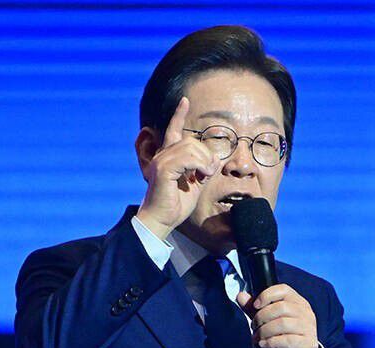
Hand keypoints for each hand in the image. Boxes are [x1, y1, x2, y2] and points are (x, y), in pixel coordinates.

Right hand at [137, 97, 219, 239]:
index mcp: (169, 157)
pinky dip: (199, 165)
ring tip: (204, 175)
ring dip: (204, 161)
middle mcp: (162, 155)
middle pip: (191, 141)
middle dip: (206, 154)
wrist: (162, 220)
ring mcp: (161, 161)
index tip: (185, 100)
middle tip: (208, 172)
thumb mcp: (195, 184)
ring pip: (190, 147)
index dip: (179, 115)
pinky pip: (187, 158)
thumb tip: (214, 159)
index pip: (173, 130)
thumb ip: (203, 170)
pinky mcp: (163, 169)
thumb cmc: (176, 204)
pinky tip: (201, 175)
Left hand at [237, 285, 320, 347]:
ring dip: (264, 331)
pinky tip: (264, 344)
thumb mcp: (269, 321)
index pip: (283, 289)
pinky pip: (288, 340)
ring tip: (257, 338)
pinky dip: (271, 342)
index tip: (255, 306)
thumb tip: (241, 296)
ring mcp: (309, 329)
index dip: (267, 295)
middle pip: (282, 307)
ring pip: (283, 323)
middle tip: (254, 327)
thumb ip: (255, 309)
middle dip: (262, 317)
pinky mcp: (308, 345)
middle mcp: (306, 313)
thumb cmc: (285, 337)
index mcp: (298, 302)